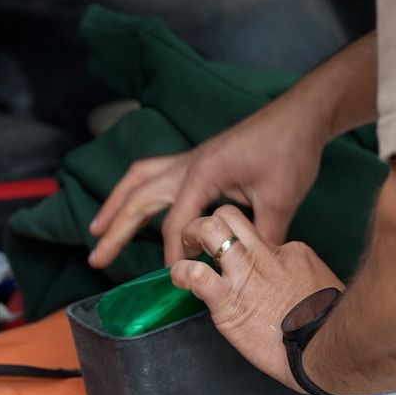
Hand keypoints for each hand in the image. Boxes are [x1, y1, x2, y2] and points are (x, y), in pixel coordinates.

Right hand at [87, 102, 325, 269]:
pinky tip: (133, 206)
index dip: (174, 254)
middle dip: (115, 229)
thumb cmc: (289, 151)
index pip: (176, 224)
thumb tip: (248, 269)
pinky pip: (154, 174)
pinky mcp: (197, 159)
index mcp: (203, 174)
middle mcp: (188, 164)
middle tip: (95, 257)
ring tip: (97, 229)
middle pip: (139, 199)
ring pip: (139, 180)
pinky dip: (136, 191)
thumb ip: (260, 237)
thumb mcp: (280, 200)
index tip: (177, 277)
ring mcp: (190, 159)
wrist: (300, 116)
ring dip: (116, 204)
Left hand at [169, 205, 342, 390]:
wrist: (326, 346)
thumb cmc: (328, 324)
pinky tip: (179, 278)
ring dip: (190, 236)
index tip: (236, 262)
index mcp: (288, 251)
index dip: (241, 247)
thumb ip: (297, 275)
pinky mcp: (228, 301)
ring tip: (184, 252)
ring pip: (209, 230)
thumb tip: (287, 281)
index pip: (256, 235)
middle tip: (199, 241)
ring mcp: (244, 275)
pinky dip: (180, 272)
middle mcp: (264, 255)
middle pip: (229, 216)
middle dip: (208, 221)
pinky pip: (195, 273)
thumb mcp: (319, 283)